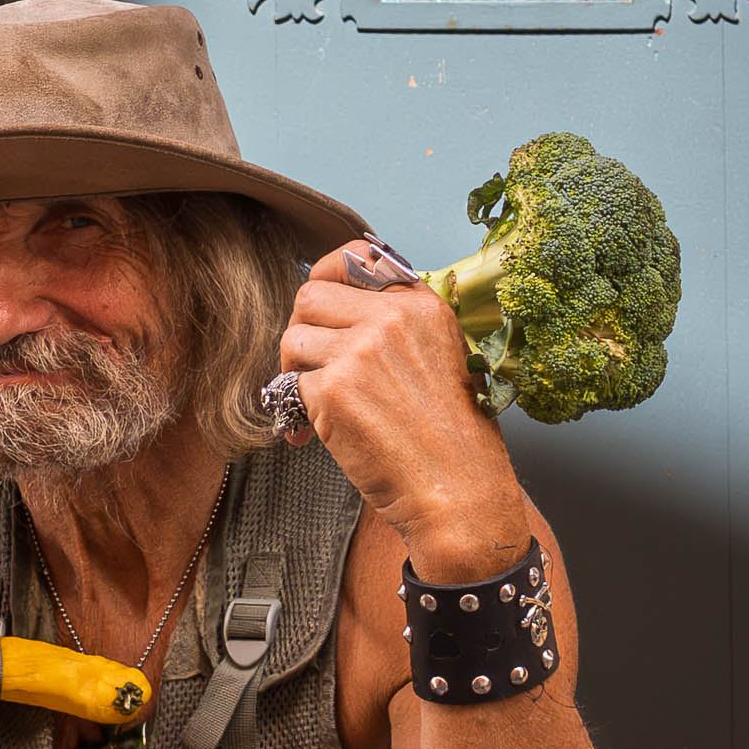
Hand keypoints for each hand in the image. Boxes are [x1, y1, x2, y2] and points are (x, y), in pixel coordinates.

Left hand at [278, 239, 530, 579]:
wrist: (459, 491)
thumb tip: (339, 313)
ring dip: (292, 373)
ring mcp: (361, 351)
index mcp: (422, 305)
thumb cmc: (451, 438)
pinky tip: (310, 438)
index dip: (328, 276)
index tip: (320, 305)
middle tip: (306, 366)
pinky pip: (289, 386)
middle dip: (300, 330)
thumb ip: (398, 328)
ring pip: (292, 339)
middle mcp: (391, 318)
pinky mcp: (334, 390)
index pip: (358, 257)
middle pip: (310, 295)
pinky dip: (293, 414)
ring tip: (311, 405)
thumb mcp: (442, 358)